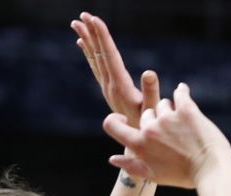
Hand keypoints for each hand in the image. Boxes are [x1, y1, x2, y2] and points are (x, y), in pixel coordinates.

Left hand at [71, 12, 158, 126]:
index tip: (94, 19)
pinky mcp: (108, 91)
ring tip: (77, 23)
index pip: (109, 56)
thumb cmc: (150, 128)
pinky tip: (82, 43)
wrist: (138, 145)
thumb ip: (151, 91)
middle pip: (98, 54)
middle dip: (91, 33)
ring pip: (94, 59)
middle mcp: (110, 86)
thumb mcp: (154, 110)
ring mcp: (107, 89)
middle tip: (82, 15)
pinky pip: (96, 67)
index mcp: (120, 87)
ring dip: (86, 40)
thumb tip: (149, 72)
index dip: (102, 37)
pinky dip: (89, 53)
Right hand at [102, 83, 230, 188]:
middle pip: (146, 113)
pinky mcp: (187, 109)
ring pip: (163, 103)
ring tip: (185, 126)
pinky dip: (182, 92)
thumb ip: (132, 166)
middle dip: (156, 120)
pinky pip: (180, 92)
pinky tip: (184, 92)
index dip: (116, 120)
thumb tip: (112, 158)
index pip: (112, 125)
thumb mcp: (154, 175)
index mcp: (139, 145)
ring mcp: (168, 117)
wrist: (213, 171)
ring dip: (171, 110)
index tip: (124, 118)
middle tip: (173, 134)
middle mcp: (150, 129)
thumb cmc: (184, 176)